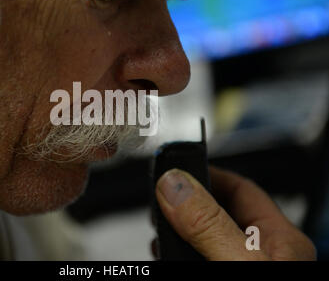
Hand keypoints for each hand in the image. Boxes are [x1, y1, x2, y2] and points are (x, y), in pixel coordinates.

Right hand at [154, 166, 315, 260]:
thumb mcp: (239, 262)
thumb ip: (209, 225)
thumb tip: (175, 183)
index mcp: (280, 242)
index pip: (241, 189)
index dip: (207, 174)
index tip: (176, 169)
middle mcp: (260, 255)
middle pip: (216, 212)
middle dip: (184, 204)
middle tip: (158, 202)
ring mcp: (238, 265)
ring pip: (202, 237)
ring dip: (175, 230)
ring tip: (158, 231)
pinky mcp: (218, 273)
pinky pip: (193, 256)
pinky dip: (174, 252)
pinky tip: (163, 253)